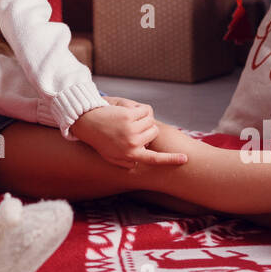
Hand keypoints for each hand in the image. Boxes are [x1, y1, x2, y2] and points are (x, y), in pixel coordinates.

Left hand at [71, 101, 186, 169]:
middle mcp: (133, 145)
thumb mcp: (112, 157)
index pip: (155, 159)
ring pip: (150, 121)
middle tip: (131, 127)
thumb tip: (139, 163)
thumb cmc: (100, 140)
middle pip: (154, 133)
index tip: (184, 159)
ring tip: (127, 119)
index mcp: (130, 156)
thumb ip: (127, 162)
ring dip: (143, 117)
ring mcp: (132, 130)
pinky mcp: (129, 116)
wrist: (86, 122)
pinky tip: (128, 111)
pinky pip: (146, 110)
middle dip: (147, 128)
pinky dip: (140, 109)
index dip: (171, 159)